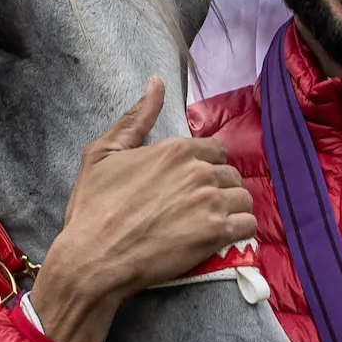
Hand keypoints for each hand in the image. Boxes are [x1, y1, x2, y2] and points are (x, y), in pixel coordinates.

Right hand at [30, 77, 255, 341]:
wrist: (93, 258)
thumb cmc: (93, 207)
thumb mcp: (103, 154)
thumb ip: (136, 118)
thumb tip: (156, 82)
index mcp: (175, 149)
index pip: (215, 150)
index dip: (206, 167)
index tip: (193, 186)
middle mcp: (198, 171)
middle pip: (231, 174)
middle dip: (220, 189)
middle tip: (199, 209)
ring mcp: (210, 202)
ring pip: (244, 199)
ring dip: (232, 210)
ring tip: (212, 224)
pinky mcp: (216, 233)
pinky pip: (248, 225)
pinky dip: (240, 232)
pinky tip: (223, 238)